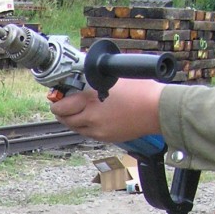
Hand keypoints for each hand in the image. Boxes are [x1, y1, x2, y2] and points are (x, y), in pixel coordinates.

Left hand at [50, 80, 164, 143]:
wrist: (158, 110)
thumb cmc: (142, 90)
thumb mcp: (114, 77)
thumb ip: (95, 79)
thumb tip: (83, 76)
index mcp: (90, 98)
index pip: (61, 106)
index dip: (57, 102)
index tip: (57, 97)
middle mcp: (91, 116)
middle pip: (65, 119)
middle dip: (61, 112)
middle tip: (62, 105)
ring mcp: (97, 129)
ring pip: (75, 128)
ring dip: (72, 120)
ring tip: (75, 112)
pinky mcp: (105, 137)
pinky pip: (87, 133)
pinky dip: (84, 126)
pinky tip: (90, 119)